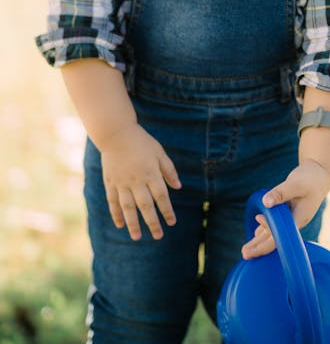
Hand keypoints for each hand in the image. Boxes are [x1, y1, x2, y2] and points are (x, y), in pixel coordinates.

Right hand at [100, 123, 180, 240]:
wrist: (116, 133)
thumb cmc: (141, 142)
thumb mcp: (159, 152)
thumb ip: (168, 170)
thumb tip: (178, 187)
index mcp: (151, 173)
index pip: (161, 196)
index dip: (167, 211)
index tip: (172, 222)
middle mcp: (136, 181)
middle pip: (146, 206)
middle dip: (152, 222)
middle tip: (158, 236)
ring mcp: (122, 183)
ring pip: (128, 207)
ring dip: (133, 223)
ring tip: (137, 237)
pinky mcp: (110, 182)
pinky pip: (113, 201)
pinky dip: (116, 214)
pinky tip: (120, 224)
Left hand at [241, 159, 329, 258]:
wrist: (321, 173)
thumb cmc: (310, 178)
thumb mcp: (295, 184)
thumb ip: (281, 193)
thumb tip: (265, 203)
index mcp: (298, 219)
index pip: (279, 237)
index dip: (264, 245)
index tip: (252, 248)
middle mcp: (295, 222)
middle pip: (276, 239)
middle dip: (260, 247)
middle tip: (244, 254)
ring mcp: (293, 218)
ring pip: (275, 232)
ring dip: (261, 240)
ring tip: (247, 249)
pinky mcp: (290, 212)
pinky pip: (276, 224)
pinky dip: (266, 229)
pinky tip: (257, 234)